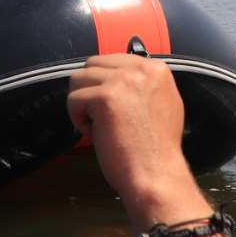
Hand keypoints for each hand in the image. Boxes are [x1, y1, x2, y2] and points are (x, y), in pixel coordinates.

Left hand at [67, 54, 192, 207]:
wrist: (156, 175)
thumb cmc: (155, 150)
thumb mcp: (161, 104)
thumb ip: (142, 85)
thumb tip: (114, 74)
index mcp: (156, 69)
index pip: (112, 61)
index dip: (104, 86)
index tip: (113, 110)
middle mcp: (142, 68)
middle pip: (92, 65)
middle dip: (90, 91)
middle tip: (104, 119)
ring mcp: (123, 81)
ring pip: (78, 79)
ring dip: (83, 105)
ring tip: (101, 127)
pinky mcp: (105, 97)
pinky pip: (73, 100)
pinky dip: (78, 121)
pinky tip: (98, 135)